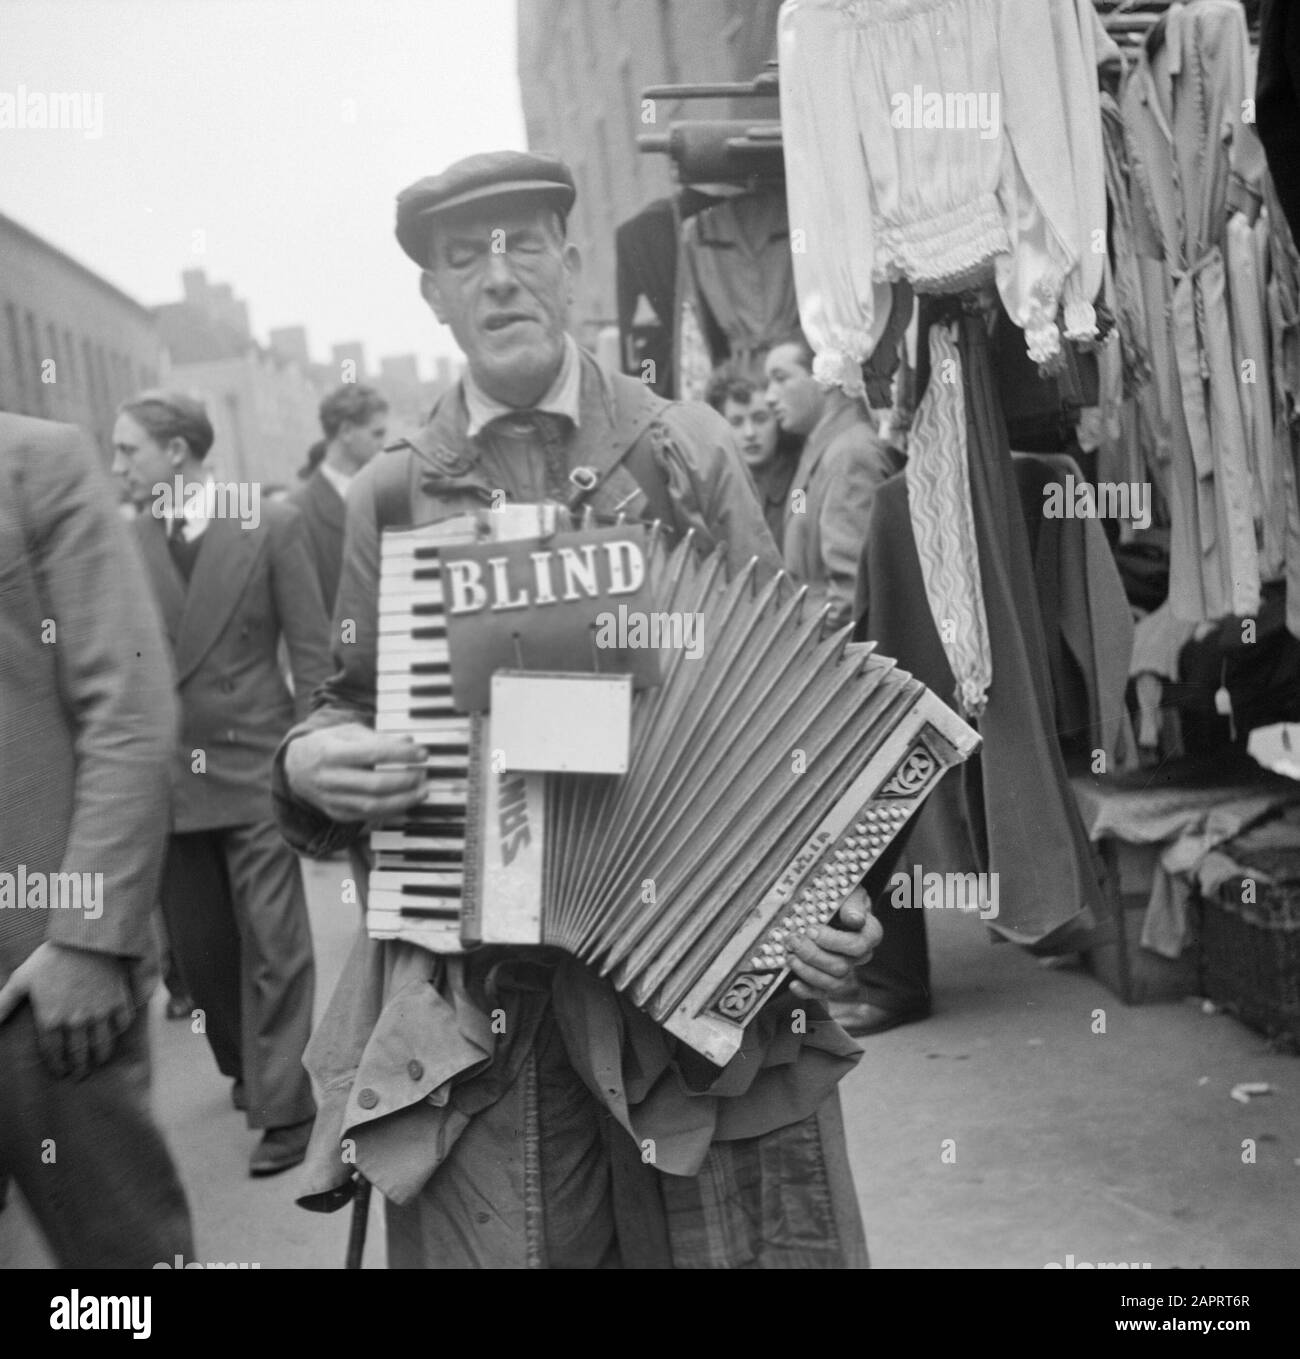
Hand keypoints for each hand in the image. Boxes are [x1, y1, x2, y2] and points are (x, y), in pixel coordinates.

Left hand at [0, 942, 134, 1078]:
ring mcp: (100, 1013)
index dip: (57, 1066)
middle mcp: (77, 1022)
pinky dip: (118, 1031)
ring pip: (103, 1045)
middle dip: (80, 1068)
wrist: (86, 939)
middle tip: (80, 1075)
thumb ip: (3, 1004)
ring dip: (100, 1057)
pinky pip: (122, 1024)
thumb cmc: (50, 958)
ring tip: (99, 1062)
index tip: (61, 1073)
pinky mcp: (119, 1001)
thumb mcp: (21, 980)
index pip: (54, 1054)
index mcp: (51, 1020)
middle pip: (80, 1054)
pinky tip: (114, 1033)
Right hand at [284, 723, 427, 822]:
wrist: (294, 767)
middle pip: (374, 784)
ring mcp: (331, 799)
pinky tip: (405, 802)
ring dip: (402, 801)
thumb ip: (378, 738)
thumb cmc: (328, 744)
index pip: (373, 754)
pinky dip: (389, 811)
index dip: (402, 755)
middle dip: (405, 781)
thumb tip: (409, 741)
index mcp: (331, 751)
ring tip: (421, 792)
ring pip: (372, 806)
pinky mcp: (336, 814)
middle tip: (423, 775)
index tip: (422, 754)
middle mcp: (329, 778)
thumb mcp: (348, 732)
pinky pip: (367, 817)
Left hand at [787, 885, 880, 1002]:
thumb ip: (852, 903)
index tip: (811, 929)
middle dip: (814, 955)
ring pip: (833, 982)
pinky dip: (807, 991)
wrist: (832, 903)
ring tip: (790, 956)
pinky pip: (823, 994)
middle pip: (842, 965)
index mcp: (870, 932)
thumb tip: (854, 919)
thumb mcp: (849, 891)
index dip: (834, 941)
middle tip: (794, 940)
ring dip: (808, 971)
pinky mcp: (832, 982)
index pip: (858, 944)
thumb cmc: (841, 896)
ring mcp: (848, 970)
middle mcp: (861, 955)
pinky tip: (793, 983)